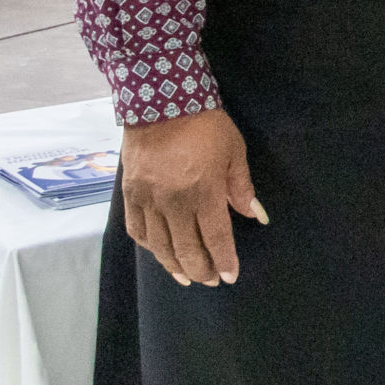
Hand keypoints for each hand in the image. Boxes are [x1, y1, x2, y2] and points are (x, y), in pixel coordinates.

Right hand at [120, 107, 264, 287]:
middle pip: (187, 248)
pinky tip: (160, 253)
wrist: (161, 104)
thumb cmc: (206, 126)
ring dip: (174, 265)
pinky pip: (137, 229)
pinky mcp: (130, 194)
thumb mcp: (234, 152)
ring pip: (160, 245)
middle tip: (210, 281)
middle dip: (201, 269)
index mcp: (204, 191)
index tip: (230, 276)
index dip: (224, 260)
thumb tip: (255, 216)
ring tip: (186, 277)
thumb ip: (241, 187)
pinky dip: (149, 246)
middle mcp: (174, 201)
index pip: (217, 237)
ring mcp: (148, 199)